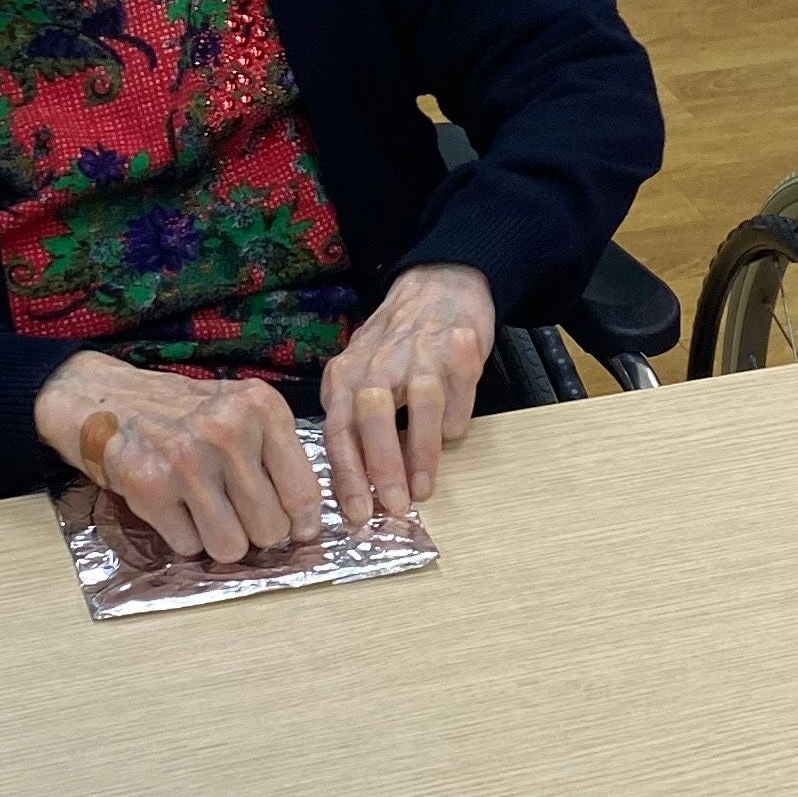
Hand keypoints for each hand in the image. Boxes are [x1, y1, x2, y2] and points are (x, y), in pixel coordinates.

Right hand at [34, 352, 320, 563]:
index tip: (297, 530)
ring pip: (232, 547)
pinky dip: (182, 535)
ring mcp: (186, 459)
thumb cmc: (185, 413)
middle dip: (255, 532)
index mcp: (262, 409)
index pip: (303, 492)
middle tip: (234, 511)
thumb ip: (278, 457)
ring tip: (203, 508)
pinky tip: (171, 504)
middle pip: (270, 529)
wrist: (106, 400)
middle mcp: (228, 430)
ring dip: (219, 539)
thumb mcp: (242, 412)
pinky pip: (189, 546)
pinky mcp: (149, 487)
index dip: (303, 523)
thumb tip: (305, 526)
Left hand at [319, 264, 495, 523]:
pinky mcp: (460, 345)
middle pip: (371, 416)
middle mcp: (377, 361)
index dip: (347, 475)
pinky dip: (455, 418)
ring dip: (421, 451)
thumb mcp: (360, 377)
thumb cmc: (396, 345)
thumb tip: (360, 488)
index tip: (357, 513)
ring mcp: (421, 351)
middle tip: (394, 507)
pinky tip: (452, 435)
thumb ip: (356, 424)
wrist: (439, 283)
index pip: (338, 429)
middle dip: (382, 466)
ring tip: (424, 489)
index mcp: (346, 375)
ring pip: (418, 403)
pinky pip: (458, 390)